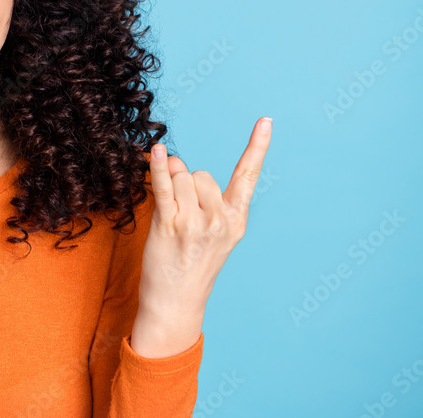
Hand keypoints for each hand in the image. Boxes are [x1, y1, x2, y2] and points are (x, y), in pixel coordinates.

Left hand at [137, 117, 272, 325]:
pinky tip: (157, 151)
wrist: (176, 301)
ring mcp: (195, 225)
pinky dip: (157, 168)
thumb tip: (174, 159)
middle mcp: (220, 221)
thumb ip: (196, 193)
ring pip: (181, 177)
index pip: (248, 177)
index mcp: (236, 220)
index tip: (266, 121)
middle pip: (201, 174)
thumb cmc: (191, 263)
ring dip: (170, 186)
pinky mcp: (170, 226)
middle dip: (187, 182)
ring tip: (171, 216)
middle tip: (182, 211)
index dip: (257, 147)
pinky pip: (163, 188)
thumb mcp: (209, 230)